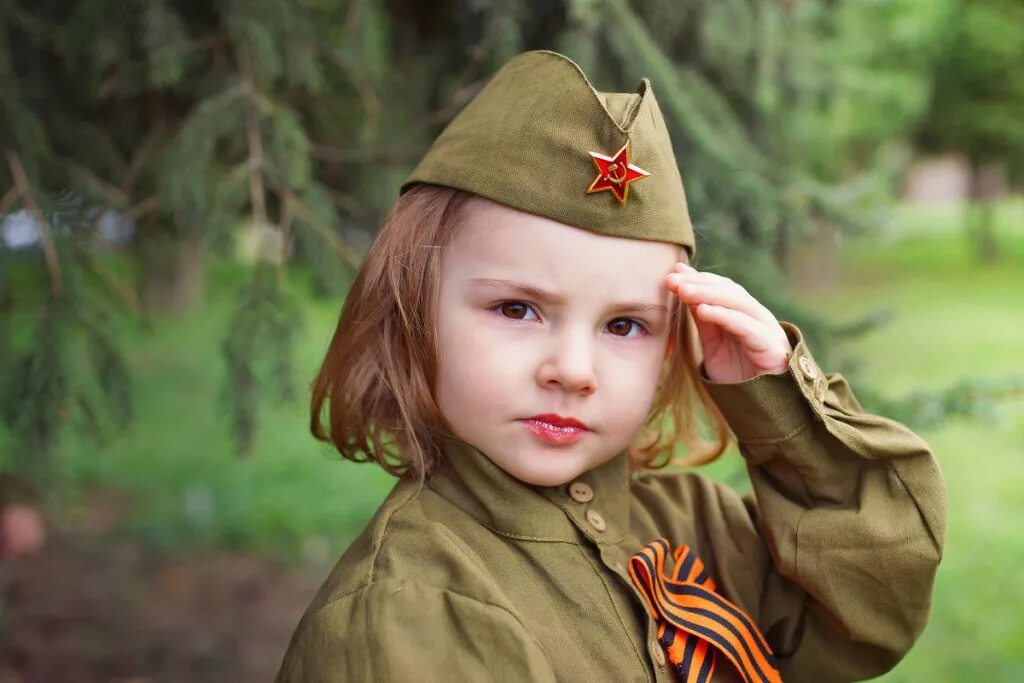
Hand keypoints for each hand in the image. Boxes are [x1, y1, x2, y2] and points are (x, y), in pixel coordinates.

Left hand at [665, 262, 792, 383]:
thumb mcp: (714, 345)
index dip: (697, 278)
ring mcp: (766, 328)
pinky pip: (745, 325)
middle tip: (672, 280)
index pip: (720, 287)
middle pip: (728, 290)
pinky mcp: (771, 344)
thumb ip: (704, 321)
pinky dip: (724, 315)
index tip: (672, 274)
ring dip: (707, 294)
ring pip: (737, 303)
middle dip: (698, 283)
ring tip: (683, 291)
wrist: (763, 404)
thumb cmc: (739, 375)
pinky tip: (703, 311)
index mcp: (744, 313)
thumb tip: (684, 292)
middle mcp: (756, 315)